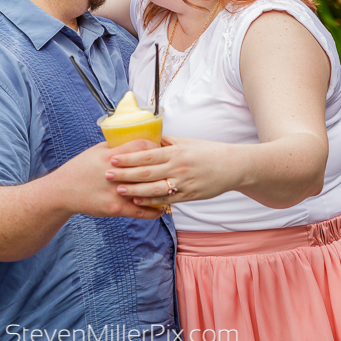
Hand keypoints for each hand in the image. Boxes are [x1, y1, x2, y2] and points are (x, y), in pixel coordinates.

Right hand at [59, 138, 164, 218]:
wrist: (63, 191)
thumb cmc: (80, 168)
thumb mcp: (96, 151)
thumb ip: (115, 147)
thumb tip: (134, 139)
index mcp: (111, 156)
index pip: (141, 147)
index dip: (155, 147)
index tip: (163, 149)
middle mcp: (115, 173)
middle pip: (147, 168)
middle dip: (162, 168)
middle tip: (173, 168)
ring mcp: (116, 192)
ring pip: (147, 191)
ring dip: (161, 190)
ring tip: (172, 189)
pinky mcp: (115, 208)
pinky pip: (139, 210)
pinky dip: (152, 211)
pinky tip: (160, 210)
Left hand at [104, 135, 238, 205]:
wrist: (232, 166)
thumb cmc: (208, 151)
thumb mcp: (186, 142)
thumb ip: (166, 142)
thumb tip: (147, 139)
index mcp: (175, 152)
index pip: (147, 156)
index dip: (128, 158)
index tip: (113, 157)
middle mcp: (178, 168)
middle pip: (146, 173)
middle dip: (125, 174)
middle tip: (107, 174)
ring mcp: (183, 183)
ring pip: (154, 189)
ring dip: (134, 190)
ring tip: (119, 189)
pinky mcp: (189, 196)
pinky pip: (167, 200)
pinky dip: (151, 201)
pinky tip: (138, 200)